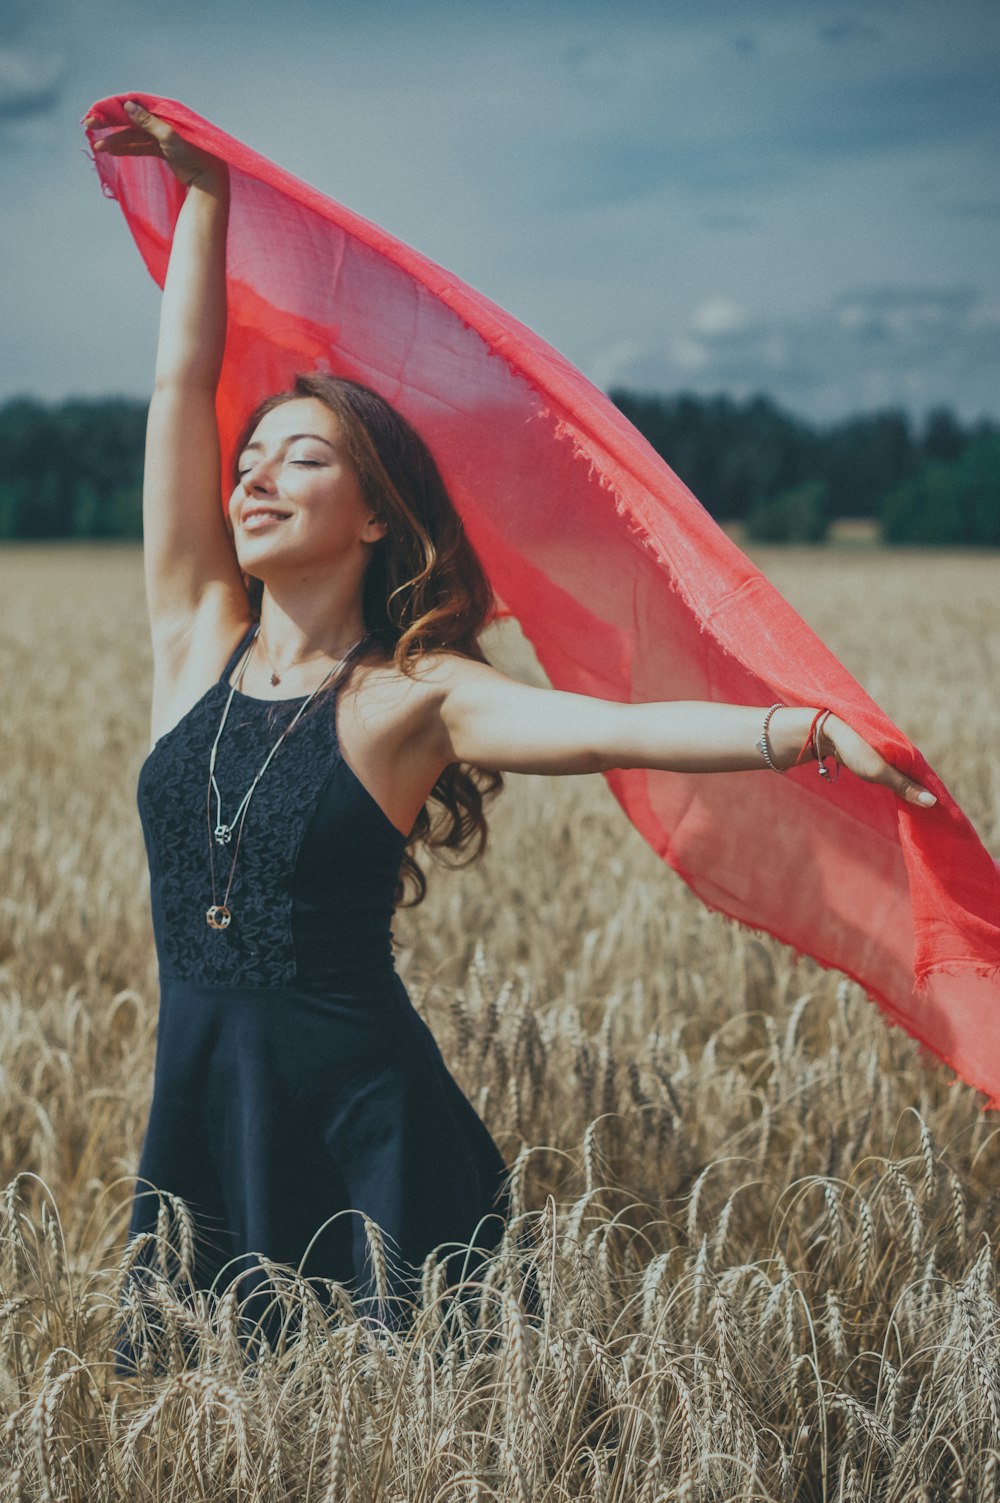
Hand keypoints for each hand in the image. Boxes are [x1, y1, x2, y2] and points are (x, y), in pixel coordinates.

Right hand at [84, 100, 227, 190]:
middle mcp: (163, 120)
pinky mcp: (163, 150)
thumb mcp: (168, 137)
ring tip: (98, 147)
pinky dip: (126, 149)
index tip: (97, 111)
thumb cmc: (192, 157)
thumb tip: (127, 105)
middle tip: (88, 125)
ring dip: (115, 140)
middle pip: (131, 118)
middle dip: (109, 123)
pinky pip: (140, 146)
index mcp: (166, 112)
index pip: (134, 103)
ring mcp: (162, 135)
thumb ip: (147, 122)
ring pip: (133, 135)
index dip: (114, 106)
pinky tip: (111, 152)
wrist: (207, 181)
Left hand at [816, 713, 936, 807]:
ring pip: (904, 777)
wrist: (827, 734)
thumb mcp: (880, 772)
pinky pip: (892, 775)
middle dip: (923, 795)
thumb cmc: (854, 751)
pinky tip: (900, 798)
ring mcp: (890, 755)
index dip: (934, 795)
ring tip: (918, 812)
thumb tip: (933, 802)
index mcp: (907, 752)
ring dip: (909, 792)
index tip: (942, 815)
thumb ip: (905, 787)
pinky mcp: (878, 759)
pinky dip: (897, 787)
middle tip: (931, 819)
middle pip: (917, 778)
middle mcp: (902, 752)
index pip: (927, 777)